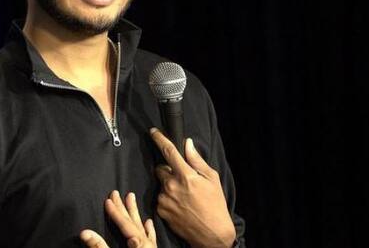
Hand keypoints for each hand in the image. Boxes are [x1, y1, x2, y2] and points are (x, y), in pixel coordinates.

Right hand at [80, 190, 156, 247]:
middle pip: (133, 222)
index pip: (124, 224)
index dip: (115, 212)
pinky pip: (151, 239)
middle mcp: (146, 244)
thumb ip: (99, 246)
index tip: (107, 200)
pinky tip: (148, 221)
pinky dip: (149, 229)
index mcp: (138, 244)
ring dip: (135, 213)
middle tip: (116, 193)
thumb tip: (84, 232)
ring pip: (142, 227)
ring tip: (131, 198)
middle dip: (123, 207)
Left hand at [150, 128, 235, 247]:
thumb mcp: (212, 179)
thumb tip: (187, 144)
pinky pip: (160, 197)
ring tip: (184, 196)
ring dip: (168, 185)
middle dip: (168, 170)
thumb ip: (196, 160)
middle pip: (160, 168)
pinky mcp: (160, 210)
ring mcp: (164, 198)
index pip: (168, 151)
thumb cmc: (215, 206)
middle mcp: (171, 185)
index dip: (159, 138)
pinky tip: (180, 205)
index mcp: (185, 175)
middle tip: (182, 179)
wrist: (212, 234)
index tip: (153, 132)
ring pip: (161, 184)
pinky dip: (167, 198)